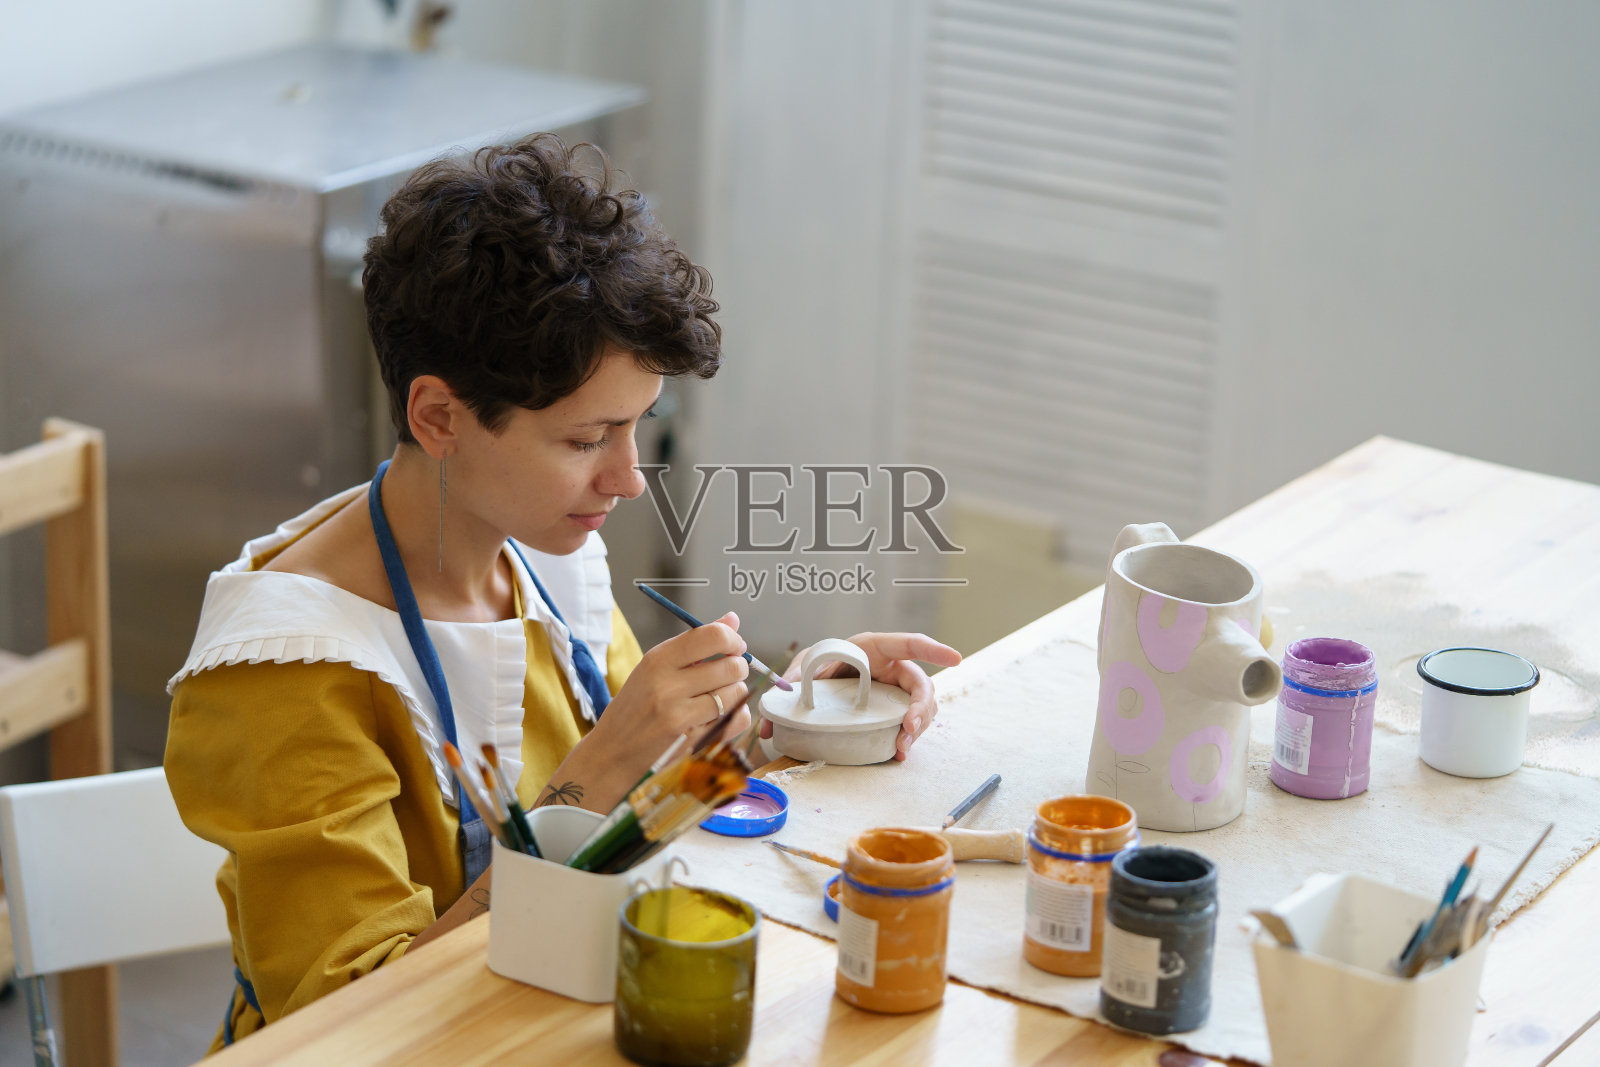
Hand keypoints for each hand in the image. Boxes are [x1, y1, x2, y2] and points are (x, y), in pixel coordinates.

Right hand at [592, 612, 749, 771]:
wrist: (611, 753)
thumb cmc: (633, 708)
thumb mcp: (653, 669)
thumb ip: (694, 643)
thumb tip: (732, 619)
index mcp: (657, 661)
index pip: (712, 636)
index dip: (732, 639)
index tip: (733, 646)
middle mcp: (668, 686)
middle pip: (731, 666)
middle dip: (737, 667)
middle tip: (728, 672)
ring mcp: (681, 716)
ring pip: (737, 693)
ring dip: (735, 692)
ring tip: (719, 695)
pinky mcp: (693, 742)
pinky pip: (736, 720)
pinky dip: (736, 715)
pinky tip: (719, 715)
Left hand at [762, 632, 960, 760]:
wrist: (820, 679)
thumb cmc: (819, 665)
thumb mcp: (805, 667)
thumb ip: (791, 684)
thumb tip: (770, 723)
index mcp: (873, 648)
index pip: (909, 643)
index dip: (933, 649)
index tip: (955, 658)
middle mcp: (892, 668)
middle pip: (921, 685)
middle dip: (921, 708)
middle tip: (909, 728)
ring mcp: (896, 691)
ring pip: (921, 708)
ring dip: (916, 729)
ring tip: (901, 747)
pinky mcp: (893, 710)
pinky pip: (910, 723)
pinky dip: (907, 738)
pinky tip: (898, 752)